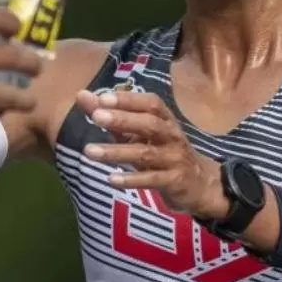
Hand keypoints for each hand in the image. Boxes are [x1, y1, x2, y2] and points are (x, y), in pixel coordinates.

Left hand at [77, 89, 229, 220]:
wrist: (200, 184)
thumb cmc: (162, 152)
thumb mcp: (140, 134)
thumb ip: (112, 117)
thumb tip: (82, 97)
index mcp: (165, 119)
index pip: (150, 103)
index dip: (128, 100)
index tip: (102, 97)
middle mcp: (172, 135)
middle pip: (149, 124)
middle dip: (122, 119)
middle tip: (95, 116)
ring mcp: (174, 158)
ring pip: (145, 153)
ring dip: (116, 151)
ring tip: (89, 151)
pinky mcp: (175, 181)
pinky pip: (152, 179)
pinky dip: (131, 179)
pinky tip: (111, 179)